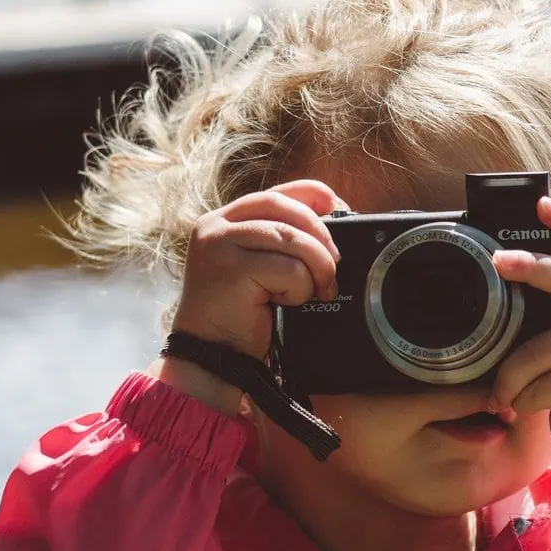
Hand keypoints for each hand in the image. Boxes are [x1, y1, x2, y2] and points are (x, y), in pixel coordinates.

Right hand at [157, 180, 342, 413]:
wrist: (212, 358)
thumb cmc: (240, 316)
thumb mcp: (259, 268)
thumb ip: (280, 242)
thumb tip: (331, 224)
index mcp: (224, 220)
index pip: (276, 193)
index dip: (313, 196)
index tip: (339, 209)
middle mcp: (216, 226)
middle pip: (287, 210)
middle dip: (321, 237)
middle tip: (334, 266)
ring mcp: (219, 246)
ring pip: (292, 239)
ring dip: (315, 268)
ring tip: (313, 292)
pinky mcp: (230, 271)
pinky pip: (289, 269)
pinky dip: (299, 289)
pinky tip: (284, 303)